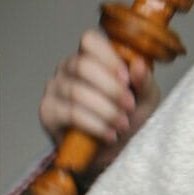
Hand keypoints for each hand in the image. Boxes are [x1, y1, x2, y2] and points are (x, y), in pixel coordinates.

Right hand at [39, 27, 160, 171]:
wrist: (115, 154)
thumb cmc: (128, 119)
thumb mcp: (145, 99)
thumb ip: (144, 81)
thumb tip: (138, 65)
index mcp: (90, 57)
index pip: (89, 40)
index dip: (109, 58)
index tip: (127, 80)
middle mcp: (68, 68)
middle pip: (82, 65)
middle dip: (110, 88)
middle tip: (128, 107)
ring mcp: (55, 89)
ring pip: (76, 91)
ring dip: (105, 110)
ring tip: (122, 125)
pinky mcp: (48, 112)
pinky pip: (69, 113)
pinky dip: (94, 125)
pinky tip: (109, 134)